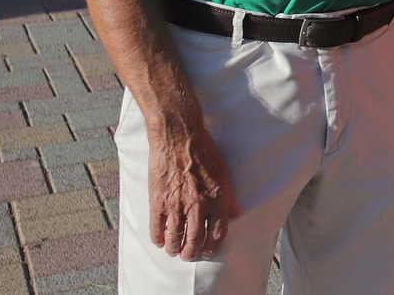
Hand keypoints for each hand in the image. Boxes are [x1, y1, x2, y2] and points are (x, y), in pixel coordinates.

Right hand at [147, 116, 242, 260]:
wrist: (178, 137)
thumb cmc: (203, 152)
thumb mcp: (223, 173)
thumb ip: (229, 196)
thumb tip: (237, 213)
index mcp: (216, 199)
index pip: (217, 234)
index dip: (212, 248)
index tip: (208, 253)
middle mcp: (197, 205)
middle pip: (195, 241)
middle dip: (192, 253)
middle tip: (189, 255)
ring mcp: (176, 205)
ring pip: (175, 238)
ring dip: (174, 248)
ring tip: (174, 250)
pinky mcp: (158, 201)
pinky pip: (156, 229)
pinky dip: (158, 239)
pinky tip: (160, 240)